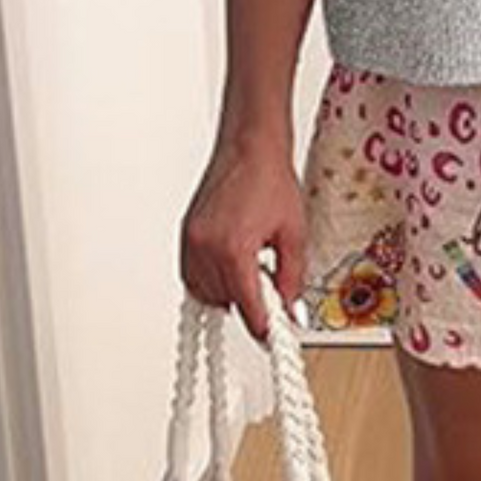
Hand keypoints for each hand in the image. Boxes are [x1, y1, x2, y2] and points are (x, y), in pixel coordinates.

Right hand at [180, 123, 307, 341]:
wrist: (250, 145)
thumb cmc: (270, 178)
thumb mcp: (294, 232)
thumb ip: (293, 278)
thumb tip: (292, 310)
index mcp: (234, 250)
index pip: (247, 307)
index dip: (264, 327)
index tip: (274, 336)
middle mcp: (206, 248)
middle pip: (226, 303)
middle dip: (250, 303)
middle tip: (272, 291)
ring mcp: (192, 242)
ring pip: (206, 293)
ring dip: (229, 293)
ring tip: (254, 269)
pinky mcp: (186, 235)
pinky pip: (193, 276)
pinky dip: (211, 280)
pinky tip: (232, 267)